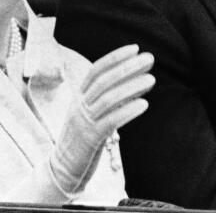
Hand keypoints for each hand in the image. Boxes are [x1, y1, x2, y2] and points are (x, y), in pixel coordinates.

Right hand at [49, 44, 153, 194]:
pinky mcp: (90, 138)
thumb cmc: (84, 138)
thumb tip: (141, 80)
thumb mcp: (93, 113)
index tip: (134, 48)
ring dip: (131, 86)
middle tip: (149, 59)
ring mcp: (83, 121)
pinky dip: (128, 110)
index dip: (115, 57)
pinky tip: (143, 104)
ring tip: (152, 79)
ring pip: (108, 98)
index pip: (96, 70)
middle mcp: (80, 105)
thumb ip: (113, 98)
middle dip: (127, 67)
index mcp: (79, 96)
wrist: (64, 168)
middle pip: (104, 81)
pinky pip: (110, 121)